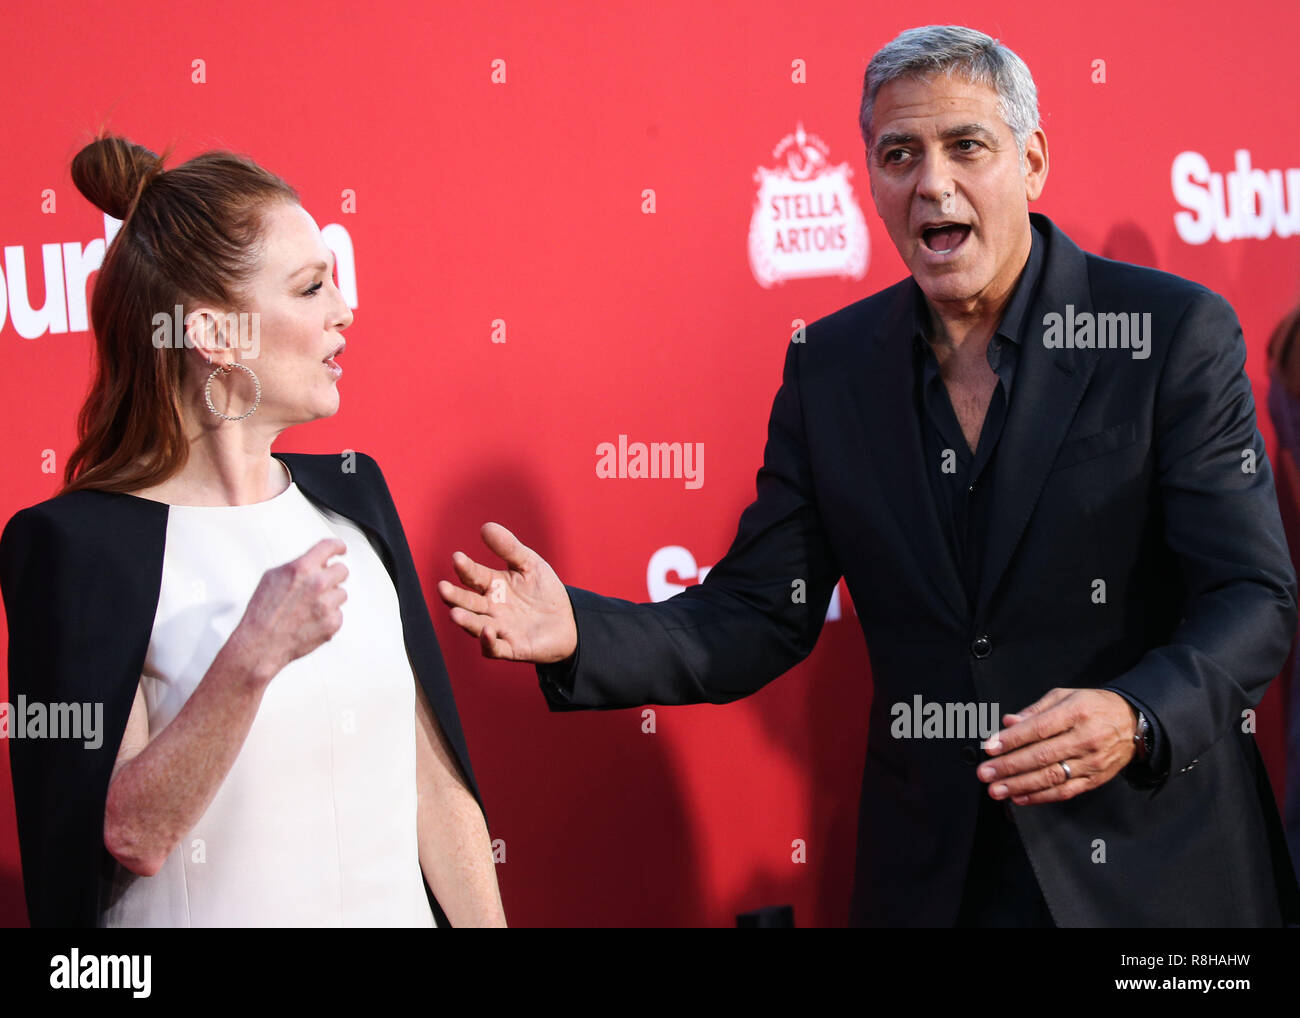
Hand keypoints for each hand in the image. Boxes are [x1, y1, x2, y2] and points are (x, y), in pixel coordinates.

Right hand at [235, 537, 348, 681]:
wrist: (261, 644)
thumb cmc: (262, 612)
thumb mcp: (273, 577)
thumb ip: (298, 566)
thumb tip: (316, 562)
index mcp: (302, 569)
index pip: (329, 547)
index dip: (338, 546)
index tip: (340, 549)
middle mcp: (317, 584)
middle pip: (342, 570)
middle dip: (333, 575)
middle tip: (322, 584)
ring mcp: (327, 604)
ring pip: (341, 593)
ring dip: (330, 598)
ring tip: (308, 608)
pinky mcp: (332, 623)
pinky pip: (338, 613)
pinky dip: (328, 617)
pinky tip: (310, 621)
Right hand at [437, 522, 576, 662]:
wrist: (569, 619)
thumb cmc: (544, 590)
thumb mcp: (529, 564)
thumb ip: (508, 547)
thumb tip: (485, 526)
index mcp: (492, 586)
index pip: (473, 576)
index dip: (465, 568)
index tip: (457, 558)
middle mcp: (490, 608)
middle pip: (467, 602)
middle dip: (453, 596)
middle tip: (442, 587)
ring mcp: (499, 628)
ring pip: (475, 626)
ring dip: (465, 621)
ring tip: (455, 613)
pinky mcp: (512, 648)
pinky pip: (495, 649)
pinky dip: (488, 642)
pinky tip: (487, 632)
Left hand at [976, 688, 1136, 804]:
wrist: (1134, 723)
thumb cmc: (1094, 706)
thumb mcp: (1066, 696)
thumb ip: (1036, 710)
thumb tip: (1009, 722)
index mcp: (1076, 713)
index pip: (1038, 728)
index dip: (1012, 740)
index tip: (990, 747)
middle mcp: (1085, 739)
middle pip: (1042, 756)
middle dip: (1009, 767)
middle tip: (985, 773)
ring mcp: (1091, 762)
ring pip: (1051, 778)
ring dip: (1020, 786)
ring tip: (996, 790)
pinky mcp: (1095, 779)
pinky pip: (1065, 791)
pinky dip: (1040, 797)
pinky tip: (1020, 797)